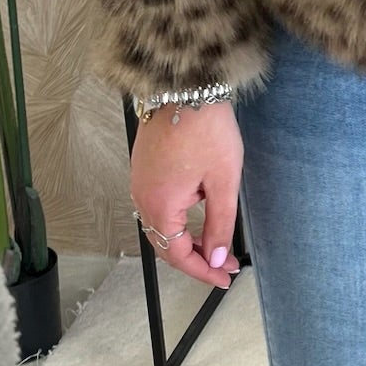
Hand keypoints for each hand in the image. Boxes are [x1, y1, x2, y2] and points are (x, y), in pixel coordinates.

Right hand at [130, 100, 243, 289]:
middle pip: (165, 244)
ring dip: (186, 240)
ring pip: (160, 226)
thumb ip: (219, 225)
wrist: (185, 88)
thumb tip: (215, 257)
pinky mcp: (144, 170)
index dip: (202, 271)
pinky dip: (177, 221)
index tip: (223, 277)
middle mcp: (143, 197)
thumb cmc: (205, 129)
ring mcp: (140, 182)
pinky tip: (198, 218)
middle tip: (224, 264)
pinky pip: (157, 207)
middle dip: (196, 258)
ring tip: (216, 244)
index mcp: (160, 205)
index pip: (177, 254)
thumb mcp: (223, 182)